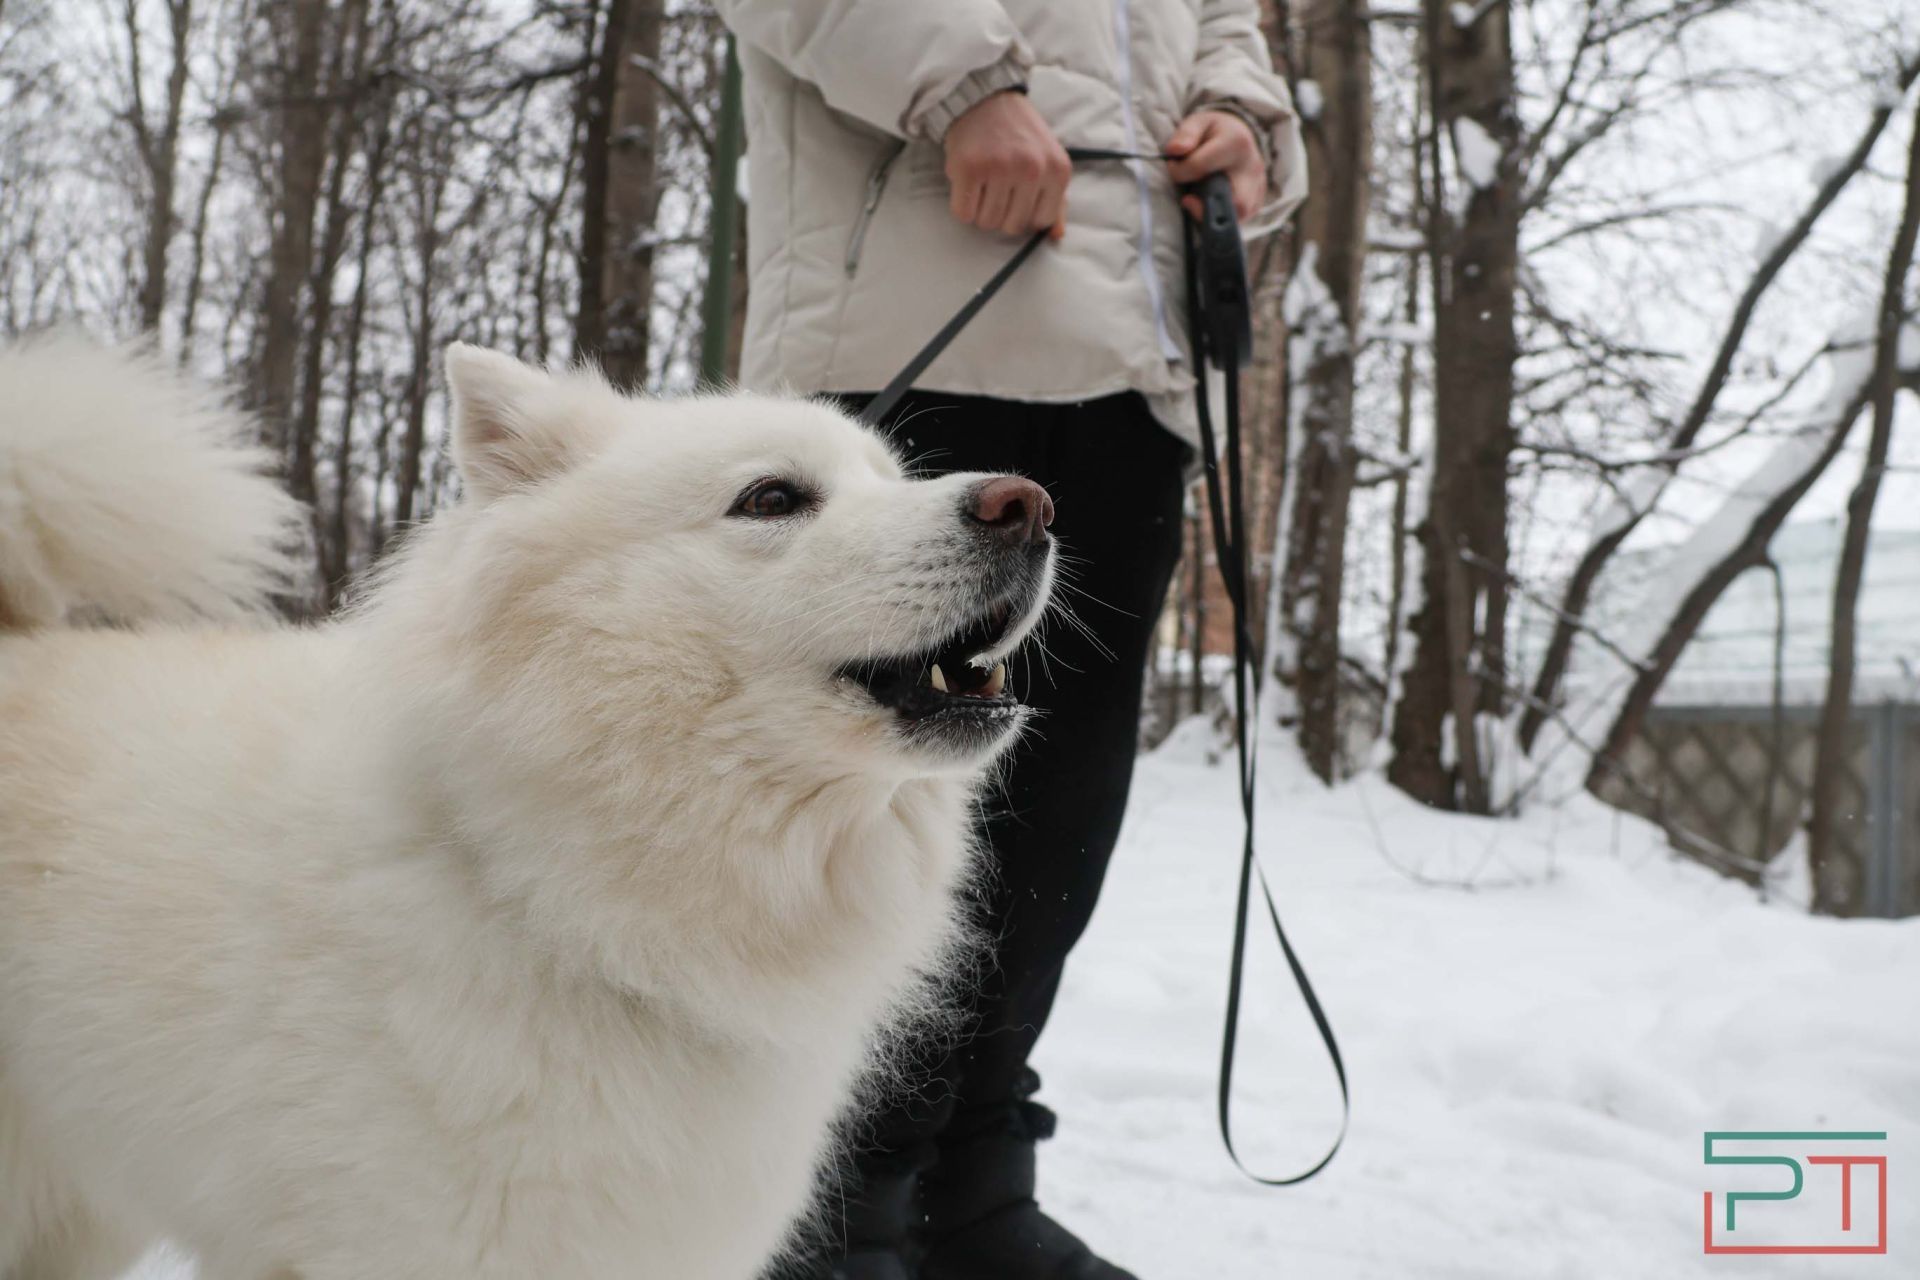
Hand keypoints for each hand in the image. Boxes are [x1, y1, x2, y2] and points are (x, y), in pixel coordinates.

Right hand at [944, 90, 1071, 239]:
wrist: (985, 100)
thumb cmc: (1018, 135)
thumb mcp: (1048, 161)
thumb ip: (1056, 200)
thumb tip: (1056, 235)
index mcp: (1057, 171)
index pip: (1040, 222)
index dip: (1025, 213)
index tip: (1017, 195)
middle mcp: (1032, 170)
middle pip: (1011, 226)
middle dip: (1001, 213)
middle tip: (996, 187)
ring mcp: (1000, 168)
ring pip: (986, 222)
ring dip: (980, 210)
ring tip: (983, 183)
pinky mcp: (970, 168)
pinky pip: (963, 213)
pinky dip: (962, 205)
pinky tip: (968, 184)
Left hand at [1165, 110, 1266, 221]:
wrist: (1238, 135)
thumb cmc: (1214, 131)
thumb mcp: (1198, 122)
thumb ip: (1185, 134)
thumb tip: (1174, 151)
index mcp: (1235, 144)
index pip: (1200, 167)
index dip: (1179, 172)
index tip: (1173, 168)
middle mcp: (1251, 167)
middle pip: (1233, 201)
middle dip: (1205, 208)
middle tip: (1187, 199)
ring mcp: (1258, 185)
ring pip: (1240, 215)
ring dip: (1215, 217)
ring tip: (1198, 203)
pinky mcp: (1258, 200)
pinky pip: (1243, 218)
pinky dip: (1225, 219)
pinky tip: (1212, 207)